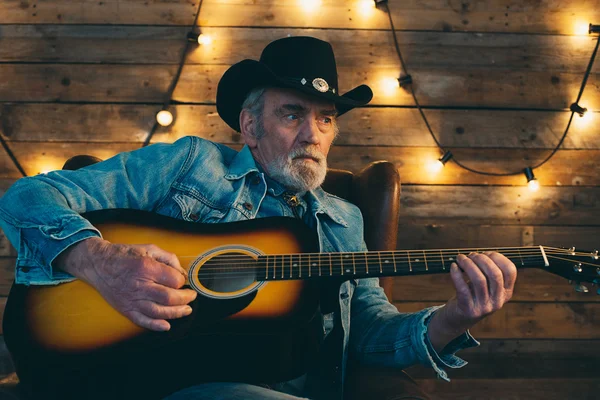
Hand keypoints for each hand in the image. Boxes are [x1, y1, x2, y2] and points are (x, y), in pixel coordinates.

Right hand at [55, 237, 196, 331]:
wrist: (98, 264)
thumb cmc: (124, 255)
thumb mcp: (149, 248)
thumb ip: (168, 258)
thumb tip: (182, 272)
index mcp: (146, 268)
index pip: (174, 280)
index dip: (183, 281)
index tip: (184, 280)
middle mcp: (139, 285)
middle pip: (169, 298)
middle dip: (185, 298)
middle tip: (191, 296)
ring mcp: (132, 299)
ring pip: (159, 312)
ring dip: (176, 313)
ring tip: (186, 310)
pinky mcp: (125, 309)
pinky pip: (142, 321)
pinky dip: (155, 325)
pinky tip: (166, 325)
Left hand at [428, 251, 516, 350]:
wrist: (459, 318)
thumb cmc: (472, 295)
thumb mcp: (486, 285)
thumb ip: (488, 271)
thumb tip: (479, 254)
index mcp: (506, 293)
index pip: (510, 271)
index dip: (498, 257)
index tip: (485, 253)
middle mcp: (498, 301)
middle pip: (494, 274)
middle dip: (481, 259)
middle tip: (470, 255)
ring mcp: (484, 307)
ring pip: (479, 280)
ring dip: (468, 264)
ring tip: (460, 258)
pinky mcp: (468, 310)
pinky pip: (463, 289)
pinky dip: (456, 274)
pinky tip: (453, 266)